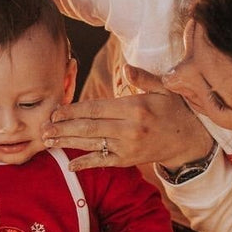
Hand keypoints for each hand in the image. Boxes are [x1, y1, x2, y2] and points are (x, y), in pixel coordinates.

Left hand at [42, 85, 207, 172]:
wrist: (189, 140)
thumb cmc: (174, 110)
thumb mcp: (164, 89)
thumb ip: (143, 78)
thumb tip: (125, 67)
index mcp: (135, 108)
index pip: (97, 109)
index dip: (73, 110)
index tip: (55, 111)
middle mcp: (130, 129)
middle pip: (89, 128)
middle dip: (63, 128)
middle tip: (43, 128)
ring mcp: (128, 147)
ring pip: (92, 145)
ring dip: (67, 143)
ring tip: (47, 141)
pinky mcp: (128, 160)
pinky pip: (103, 162)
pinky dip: (86, 164)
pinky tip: (70, 165)